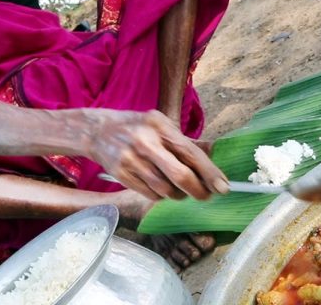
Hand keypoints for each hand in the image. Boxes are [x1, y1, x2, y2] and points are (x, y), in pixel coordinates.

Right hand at [84, 109, 228, 200]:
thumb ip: (186, 141)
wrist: (97, 131)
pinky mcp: (122, 175)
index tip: (223, 187)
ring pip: (165, 190)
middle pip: (180, 176)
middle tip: (206, 196)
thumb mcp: (161, 124)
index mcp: (160, 126)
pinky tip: (161, 187)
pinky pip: (151, 194)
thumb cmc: (137, 127)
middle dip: (198, 191)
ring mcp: (132, 160)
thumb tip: (214, 152)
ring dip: (179, 195)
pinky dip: (161, 195)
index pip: (191, 153)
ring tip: (181, 189)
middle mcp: (146, 143)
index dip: (209, 172)